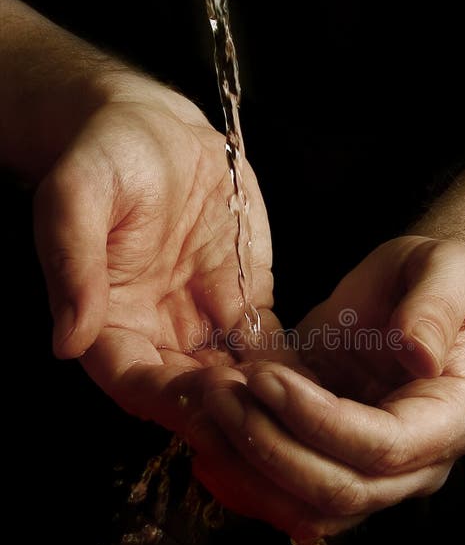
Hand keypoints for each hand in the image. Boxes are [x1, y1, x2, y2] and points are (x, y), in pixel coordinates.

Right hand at [34, 73, 278, 431]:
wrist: (156, 127)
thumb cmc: (105, 156)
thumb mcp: (76, 199)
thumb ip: (73, 266)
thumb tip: (66, 341)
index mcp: (109, 322)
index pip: (136, 382)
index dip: (170, 403)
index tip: (208, 409)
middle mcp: (158, 333)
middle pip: (191, 393)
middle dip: (229, 411)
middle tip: (269, 417)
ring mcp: (203, 322)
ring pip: (234, 378)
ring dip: (264, 399)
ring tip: (301, 409)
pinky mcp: (245, 302)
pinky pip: (267, 345)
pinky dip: (289, 367)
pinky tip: (318, 383)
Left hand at [200, 237, 464, 541]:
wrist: (407, 296)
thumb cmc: (433, 278)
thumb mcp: (447, 269)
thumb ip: (438, 307)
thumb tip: (420, 355)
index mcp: (451, 419)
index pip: (384, 446)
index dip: (320, 421)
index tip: (265, 378)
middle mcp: (418, 464)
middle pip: (340, 490)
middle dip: (271, 448)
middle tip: (219, 395)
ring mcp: (374, 474)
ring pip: (307, 507)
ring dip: (249, 467)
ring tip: (208, 409)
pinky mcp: (332, 465)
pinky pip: (286, 495)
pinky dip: (244, 472)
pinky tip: (208, 435)